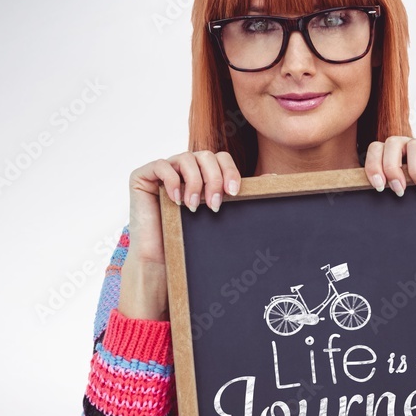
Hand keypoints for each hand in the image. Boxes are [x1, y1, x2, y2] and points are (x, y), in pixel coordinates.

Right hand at [127, 150, 241, 263]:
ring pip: (185, 158)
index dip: (229, 171)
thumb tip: (272, 176)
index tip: (234, 193)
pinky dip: (172, 181)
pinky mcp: (143, 176)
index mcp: (201, 174)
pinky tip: (176, 200)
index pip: (220, 158)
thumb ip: (239, 193)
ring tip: (193, 206)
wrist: (161, 260)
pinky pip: (161, 165)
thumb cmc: (189, 240)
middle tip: (214, 205)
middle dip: (214, 179)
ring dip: (194, 183)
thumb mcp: (220, 213)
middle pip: (205, 155)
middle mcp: (183, 168)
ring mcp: (163, 170)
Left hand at [362, 137, 415, 234]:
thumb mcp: (404, 202)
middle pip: (392, 142)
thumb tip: (359, 200)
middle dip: (392, 166)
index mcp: (399, 159)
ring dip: (415, 169)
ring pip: (415, 144)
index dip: (373, 164)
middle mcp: (415, 150)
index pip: (377, 149)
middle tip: (398, 190)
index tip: (378, 186)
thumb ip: (387, 191)